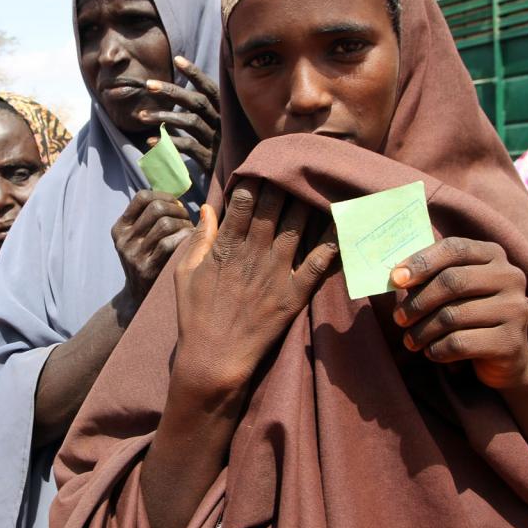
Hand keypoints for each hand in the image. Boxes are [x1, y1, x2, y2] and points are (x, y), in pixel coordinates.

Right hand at [112, 190, 193, 304]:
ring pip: (165, 224)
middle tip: (186, 220)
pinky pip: (169, 244)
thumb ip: (150, 219)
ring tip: (189, 232)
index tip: (176, 205)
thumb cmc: (148, 259)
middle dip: (177, 210)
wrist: (138, 297)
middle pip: (156, 208)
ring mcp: (133, 255)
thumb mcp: (138, 238)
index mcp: (120, 228)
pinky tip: (190, 243)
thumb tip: (177, 201)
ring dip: (184, 224)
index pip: (142, 197)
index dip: (164, 195)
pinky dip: (184, 238)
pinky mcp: (146, 269)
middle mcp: (124, 240)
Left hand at [141, 56, 220, 173]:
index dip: (195, 73)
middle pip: (196, 101)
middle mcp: (223, 123)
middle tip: (148, 85)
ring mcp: (217, 141)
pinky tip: (150, 141)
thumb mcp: (218, 129)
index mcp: (226, 112)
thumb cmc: (225, 151)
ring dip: (163, 117)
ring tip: (141, 116)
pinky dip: (167, 142)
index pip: (210, 88)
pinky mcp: (210, 159)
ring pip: (189, 122)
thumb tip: (175, 99)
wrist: (243, 180)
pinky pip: (186, 147)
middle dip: (171, 91)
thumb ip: (202, 115)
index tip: (177, 59)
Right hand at [172, 180, 336, 393]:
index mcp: (226, 247)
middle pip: (273, 207)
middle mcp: (253, 254)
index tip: (262, 167)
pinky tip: (342, 223)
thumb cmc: (194, 316)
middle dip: (283, 183)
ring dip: (307, 203)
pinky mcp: (293, 294)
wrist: (214, 360)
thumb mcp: (185, 273)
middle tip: (294, 167)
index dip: (254, 180)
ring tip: (317, 184)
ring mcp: (276, 273)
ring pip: (297, 227)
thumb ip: (199, 239)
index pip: (243, 201)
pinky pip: (318, 264)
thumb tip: (207, 208)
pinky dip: (332, 243)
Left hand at [391, 237, 527, 389]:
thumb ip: (427, 277)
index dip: (421, 262)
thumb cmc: (467, 313)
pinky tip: (431, 351)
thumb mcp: (450, 290)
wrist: (506, 355)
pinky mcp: (510, 341)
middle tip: (398, 317)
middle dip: (417, 302)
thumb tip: (395, 277)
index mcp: (493, 255)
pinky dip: (436, 349)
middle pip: (452, 281)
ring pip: (452, 316)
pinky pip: (460, 343)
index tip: (395, 279)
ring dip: (422, 330)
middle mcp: (510, 277)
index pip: (454, 248)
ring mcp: (515, 308)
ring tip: (410, 340)